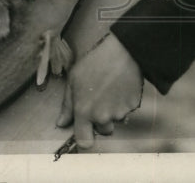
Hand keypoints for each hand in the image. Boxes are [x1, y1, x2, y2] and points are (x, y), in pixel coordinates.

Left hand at [56, 32, 143, 149]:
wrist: (121, 53)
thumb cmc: (92, 64)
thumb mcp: (72, 81)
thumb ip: (67, 106)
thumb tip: (61, 123)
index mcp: (84, 111)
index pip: (84, 142)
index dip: (84, 139)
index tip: (83, 133)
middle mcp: (102, 116)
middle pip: (103, 131)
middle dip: (100, 122)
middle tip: (97, 100)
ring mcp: (119, 113)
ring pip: (115, 121)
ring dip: (112, 112)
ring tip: (107, 90)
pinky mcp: (133, 107)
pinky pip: (126, 111)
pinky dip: (123, 104)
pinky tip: (118, 87)